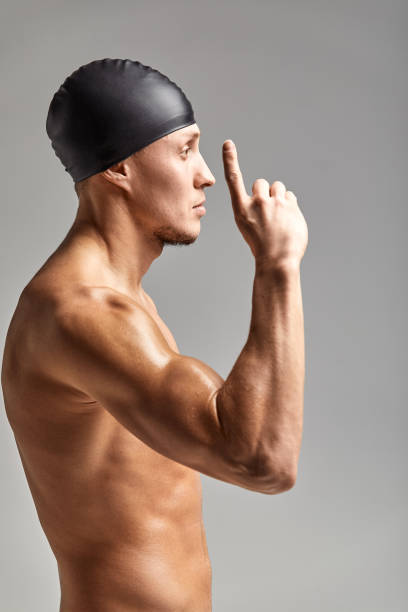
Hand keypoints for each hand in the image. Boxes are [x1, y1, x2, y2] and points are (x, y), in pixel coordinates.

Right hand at [222, 139, 307, 267]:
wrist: (277, 261)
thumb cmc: (263, 248)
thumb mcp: (250, 228)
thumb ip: (257, 209)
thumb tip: (273, 198)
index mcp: (241, 210)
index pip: (234, 179)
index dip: (230, 160)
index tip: (228, 144)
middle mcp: (256, 203)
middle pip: (261, 183)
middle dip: (266, 193)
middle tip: (269, 212)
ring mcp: (274, 203)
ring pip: (278, 188)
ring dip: (279, 198)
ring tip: (279, 218)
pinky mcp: (290, 205)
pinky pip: (290, 196)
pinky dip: (290, 206)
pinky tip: (288, 221)